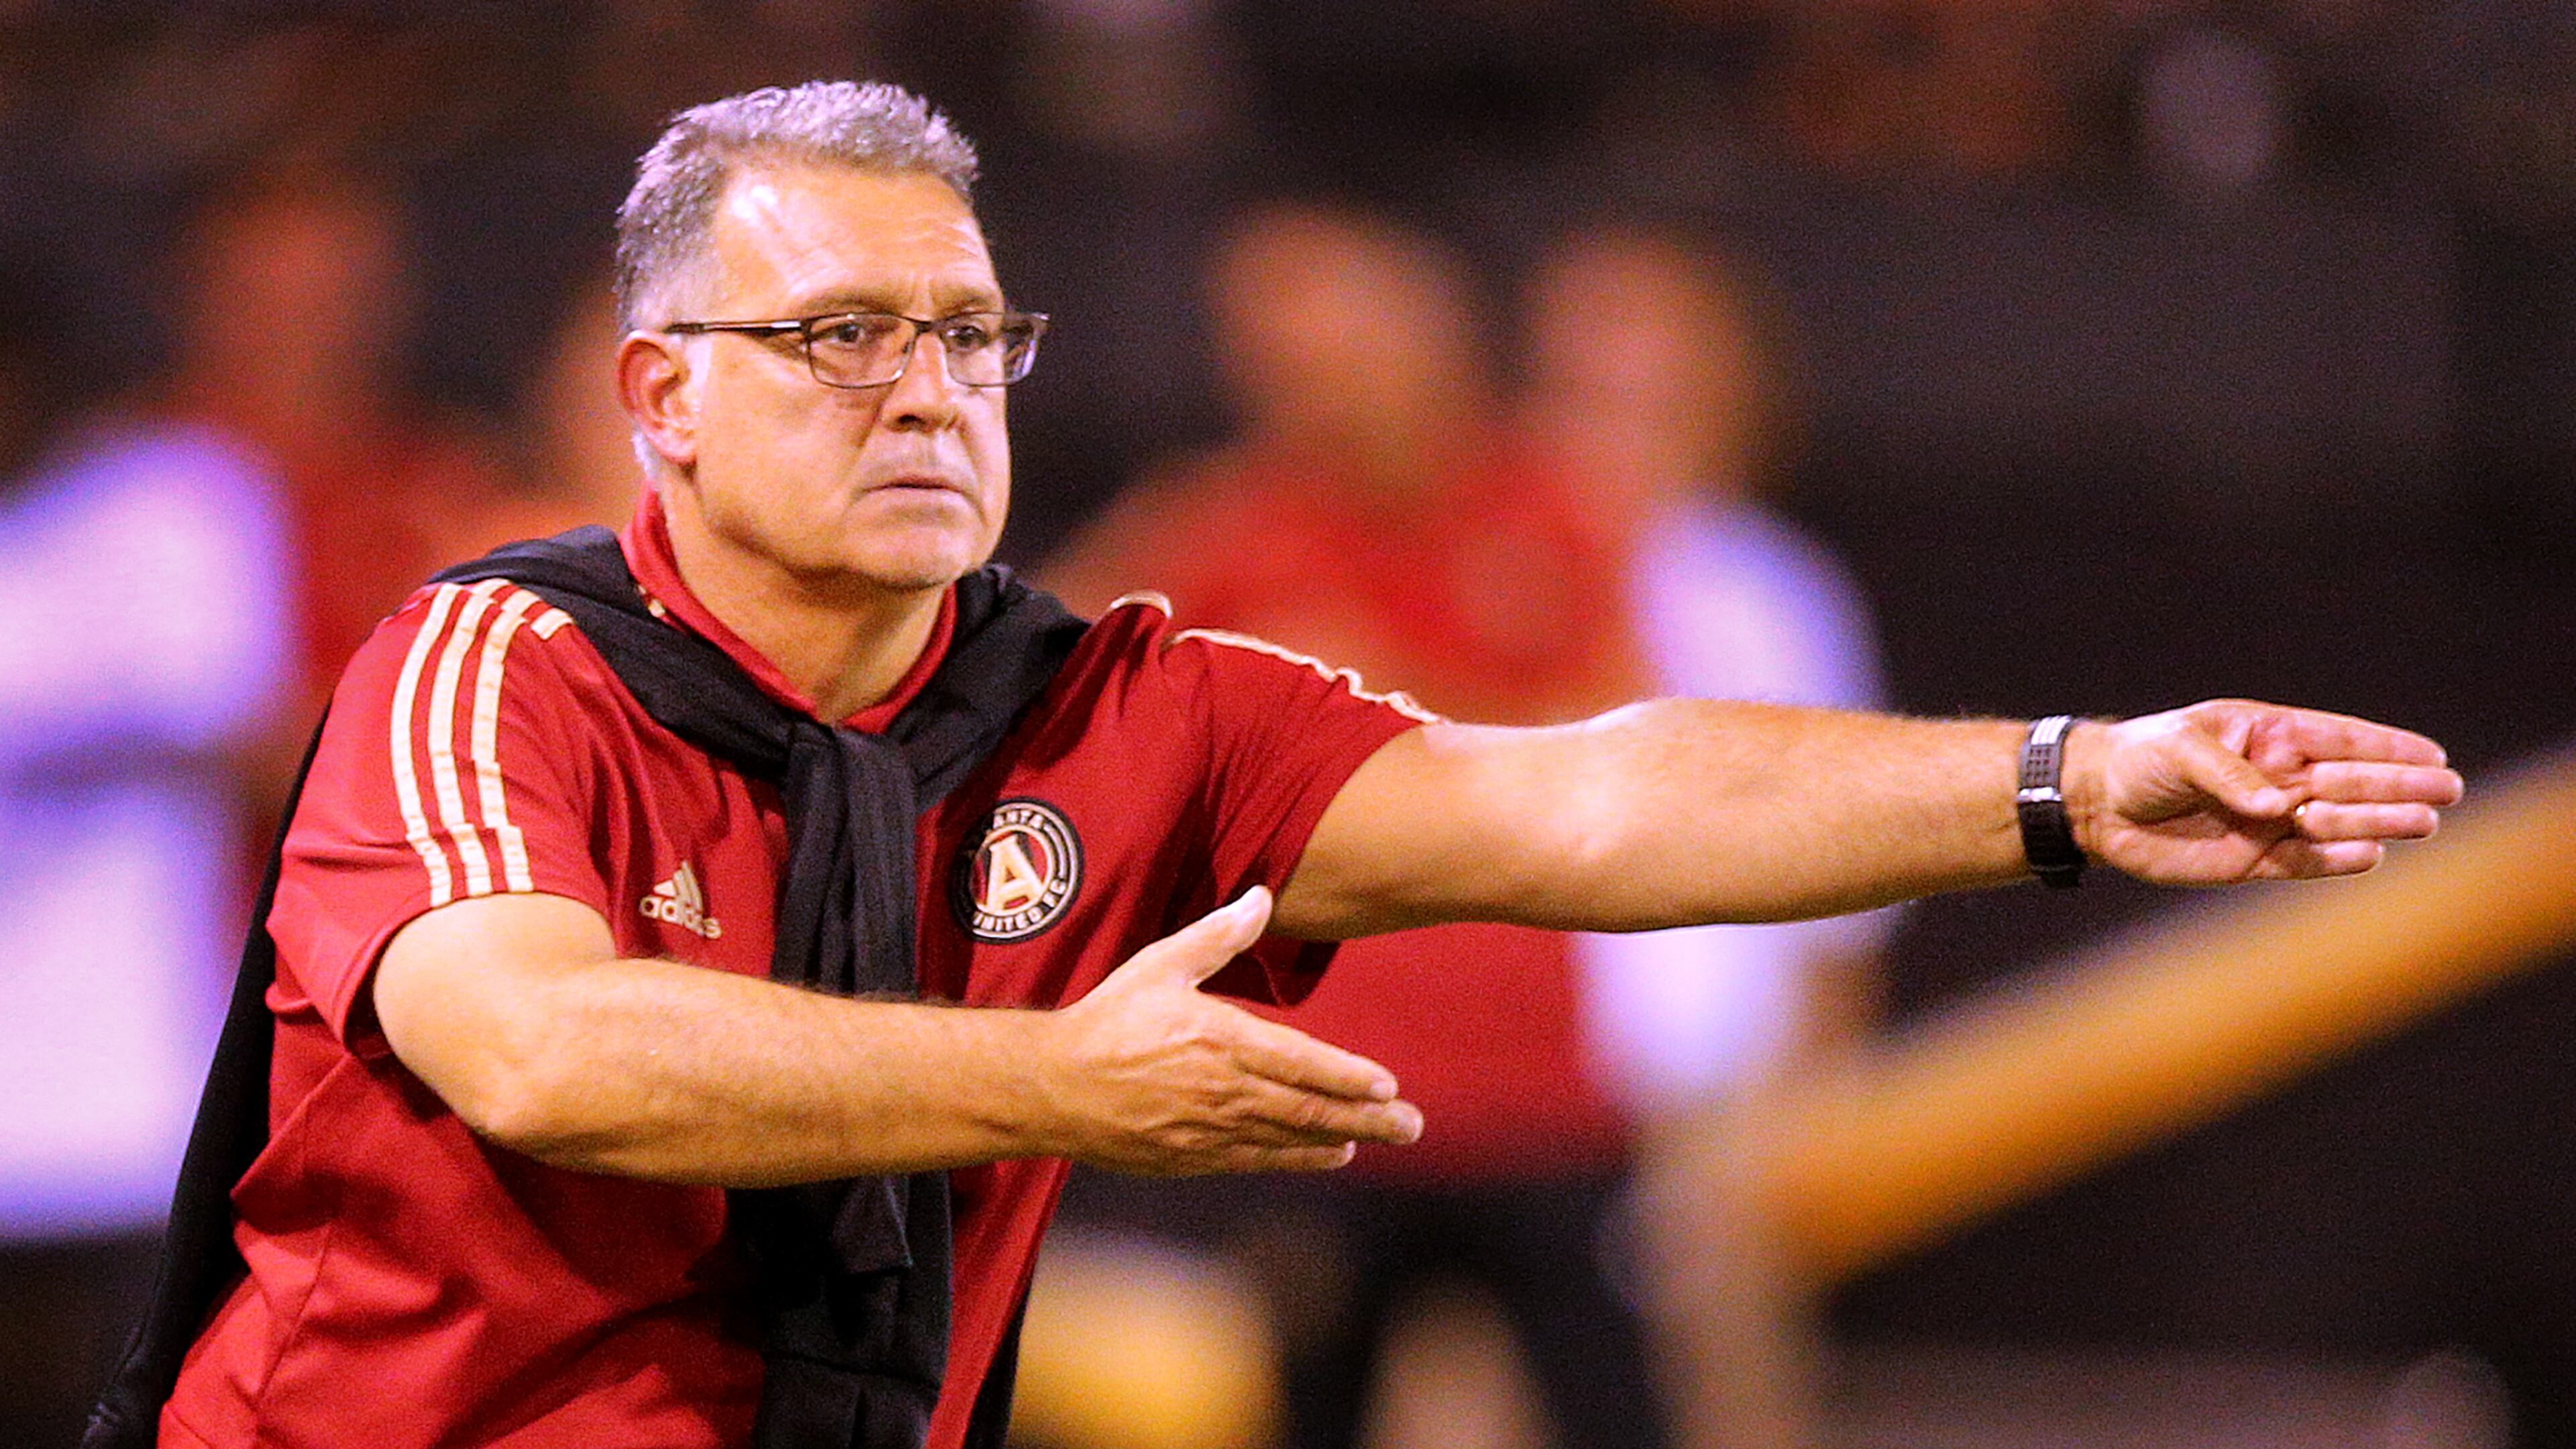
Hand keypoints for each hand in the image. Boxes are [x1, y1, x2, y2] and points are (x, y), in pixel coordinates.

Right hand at [1041, 887, 1424, 1174]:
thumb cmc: (1108, 1019)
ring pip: (1290, 1137)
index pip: (1302, 1062)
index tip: (1388, 1085)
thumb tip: (1262, 896)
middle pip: (1309, 1108)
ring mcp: (1209, 1129)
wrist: (1051, 1086)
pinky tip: (1332, 1156)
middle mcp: (1223, 1089)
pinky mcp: (1192, 1157)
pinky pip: (1259, 1160)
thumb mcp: (1160, 964)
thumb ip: (1218, 935)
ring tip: (1384, 1138)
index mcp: (1221, 1039)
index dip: (1349, 1077)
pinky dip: (1299, 1159)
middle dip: (1367, 1118)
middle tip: (1412, 1125)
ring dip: (1342, 1139)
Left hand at [2066, 700, 2463, 884]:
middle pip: (2350, 782)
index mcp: (2268, 736)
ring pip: (2336, 822)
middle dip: (2399, 787)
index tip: (2433, 755)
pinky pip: (2304, 862)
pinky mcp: (2253, 860)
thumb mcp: (2181, 750)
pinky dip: (2335, 859)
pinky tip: (2370, 854)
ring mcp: (2270, 821)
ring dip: (2377, 821)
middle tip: (2447, 792)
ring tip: (2422, 823)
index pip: (2341, 739)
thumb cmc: (2141, 759)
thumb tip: (2279, 806)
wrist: (2097, 804)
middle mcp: (2278, 778)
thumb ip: (2230, 775)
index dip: (2388, 748)